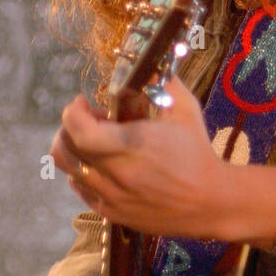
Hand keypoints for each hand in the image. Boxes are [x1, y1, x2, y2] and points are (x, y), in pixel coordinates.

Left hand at [50, 76, 230, 239]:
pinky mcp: (112, 213)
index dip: (72, 112)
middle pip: (65, 149)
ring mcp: (111, 197)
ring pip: (68, 170)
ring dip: (73, 149)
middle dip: (70, 126)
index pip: (78, 131)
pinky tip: (99, 162)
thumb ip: (163, 81)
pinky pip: (80, 189)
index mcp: (131, 146)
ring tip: (94, 140)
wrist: (211, 201)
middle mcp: (116, 174)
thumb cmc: (197, 151)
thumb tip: (146, 62)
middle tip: (91, 119)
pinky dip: (80, 171)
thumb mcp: (185, 108)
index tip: (82, 101)